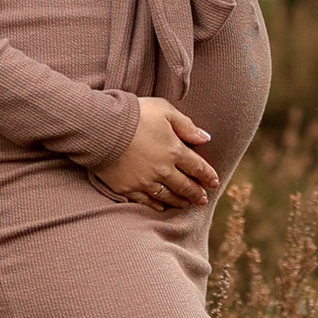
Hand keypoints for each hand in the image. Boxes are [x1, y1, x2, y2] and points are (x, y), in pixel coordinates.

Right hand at [97, 96, 217, 209]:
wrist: (102, 128)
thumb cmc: (135, 114)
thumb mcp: (165, 110)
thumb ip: (186, 125)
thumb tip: (205, 138)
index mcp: (174, 150)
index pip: (197, 167)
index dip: (208, 176)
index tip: (214, 182)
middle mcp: (163, 170)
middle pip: (185, 185)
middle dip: (196, 193)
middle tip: (203, 199)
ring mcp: (145, 181)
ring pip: (168, 196)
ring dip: (180, 201)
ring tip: (187, 204)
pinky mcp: (128, 188)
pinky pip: (146, 201)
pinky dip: (156, 205)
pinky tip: (161, 207)